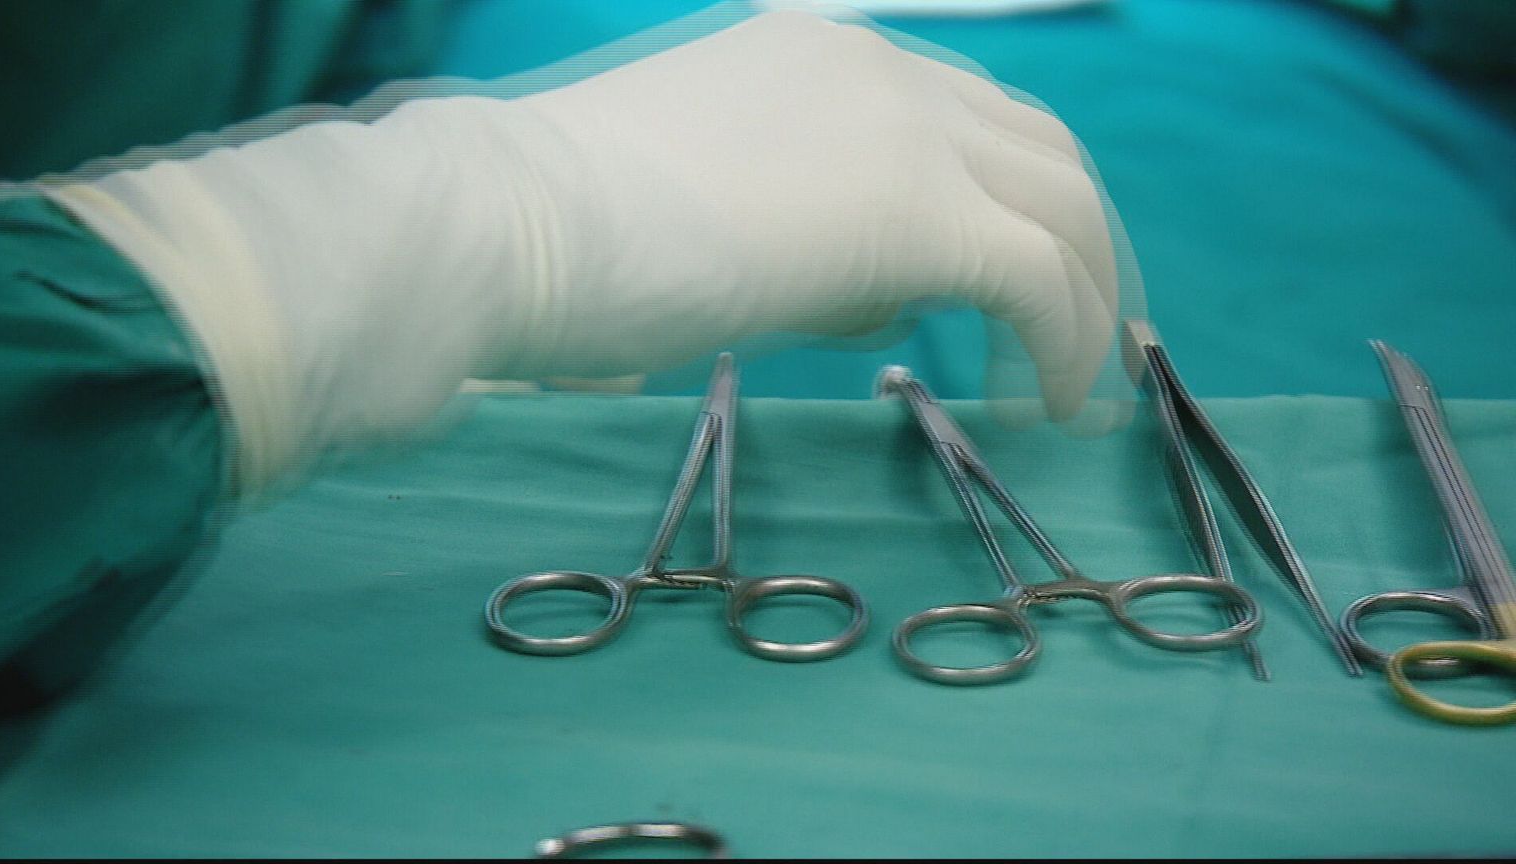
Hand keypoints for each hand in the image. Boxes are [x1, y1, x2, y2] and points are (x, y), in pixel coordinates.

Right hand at [508, 11, 1117, 414]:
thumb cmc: (574, 229)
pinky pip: (1037, 278)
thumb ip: (810, 237)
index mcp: (830, 59)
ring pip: (1062, 206)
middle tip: (1086, 339)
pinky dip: (1062, 344)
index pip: (967, 124)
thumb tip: (881, 301)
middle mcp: (887, 73)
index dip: (1012, 209)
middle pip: (1043, 154)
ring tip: (1073, 388)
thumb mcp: (715, 213)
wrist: (521, 221)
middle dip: (1081, 250)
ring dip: (1085, 301)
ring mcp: (908, 132)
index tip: (1020, 291)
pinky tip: (1042, 405)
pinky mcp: (918, 213)